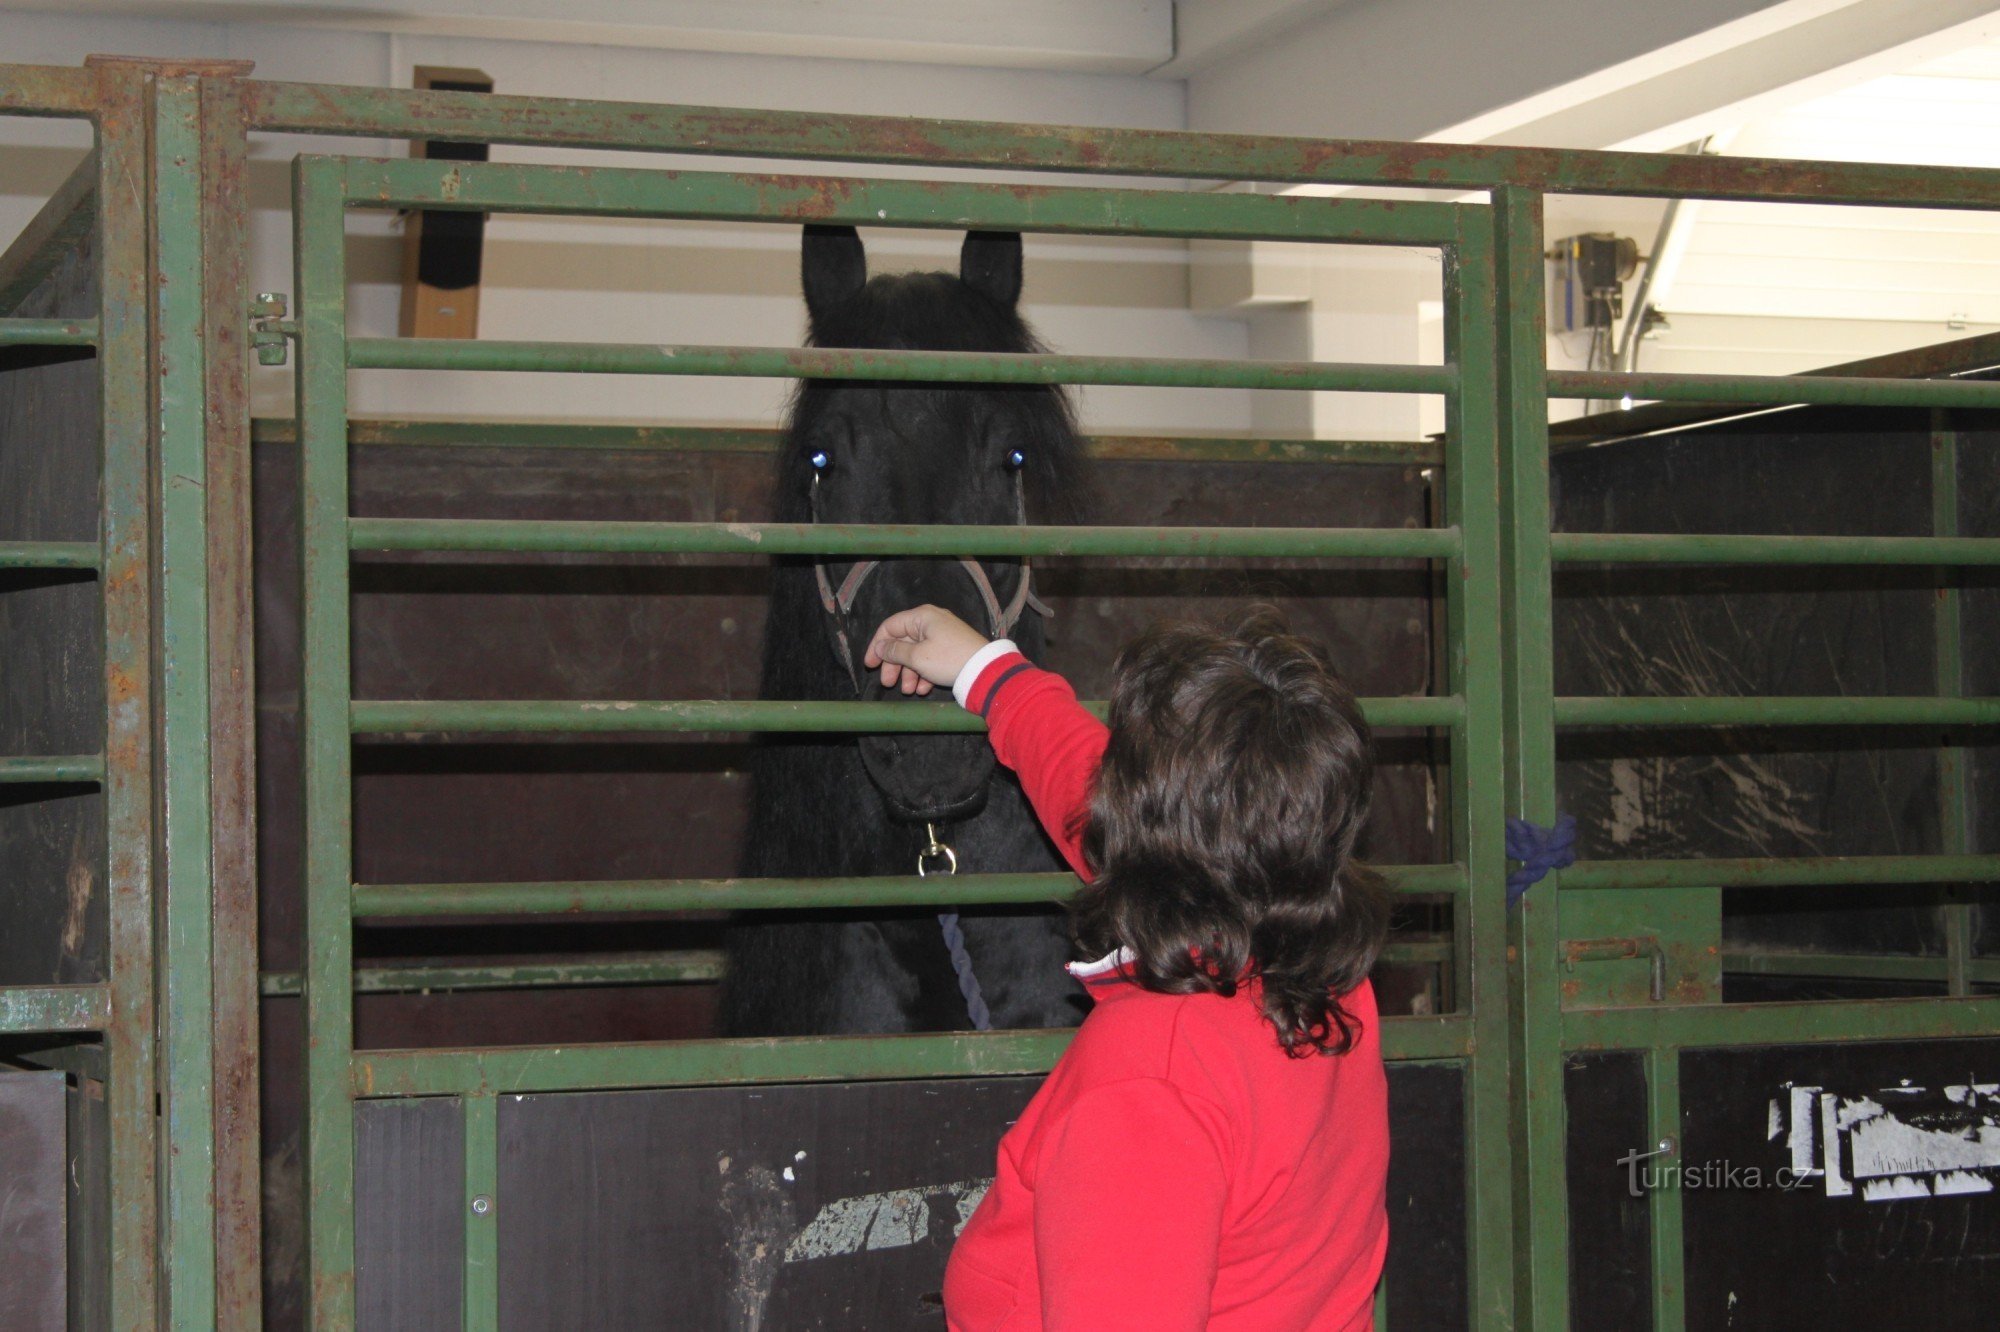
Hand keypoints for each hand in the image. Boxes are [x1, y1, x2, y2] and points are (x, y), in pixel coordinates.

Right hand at [863, 605, 989, 695]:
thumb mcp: (917, 657)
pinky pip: (931, 659)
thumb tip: (880, 647)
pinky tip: (924, 690)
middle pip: (903, 642)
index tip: (870, 665)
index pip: (890, 627)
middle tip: (888, 683)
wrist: (986, 671)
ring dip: (909, 673)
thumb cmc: (948, 659)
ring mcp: (942, 636)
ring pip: (917, 654)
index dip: (877, 646)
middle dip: (894, 665)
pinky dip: (925, 674)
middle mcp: (931, 622)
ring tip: (909, 691)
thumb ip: (895, 651)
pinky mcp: (951, 650)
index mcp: (922, 616)